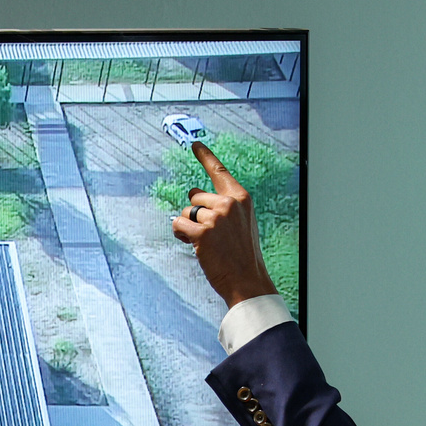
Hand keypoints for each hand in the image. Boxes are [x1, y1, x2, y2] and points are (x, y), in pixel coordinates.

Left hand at [171, 141, 278, 308]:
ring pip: (186, 212)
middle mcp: (229, 203)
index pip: (219, 171)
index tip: (195, 144)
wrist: (247, 280)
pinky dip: (181, 234)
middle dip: (196, 213)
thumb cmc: (242, 255)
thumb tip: (195, 196)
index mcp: (241, 198)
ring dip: (189, 227)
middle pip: (195, 196)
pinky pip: (179, 224)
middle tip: (211, 234)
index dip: (205, 156)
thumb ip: (224, 207)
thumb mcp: (242, 223)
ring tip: (206, 243)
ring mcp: (216, 217)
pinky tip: (194, 245)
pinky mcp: (203, 232)